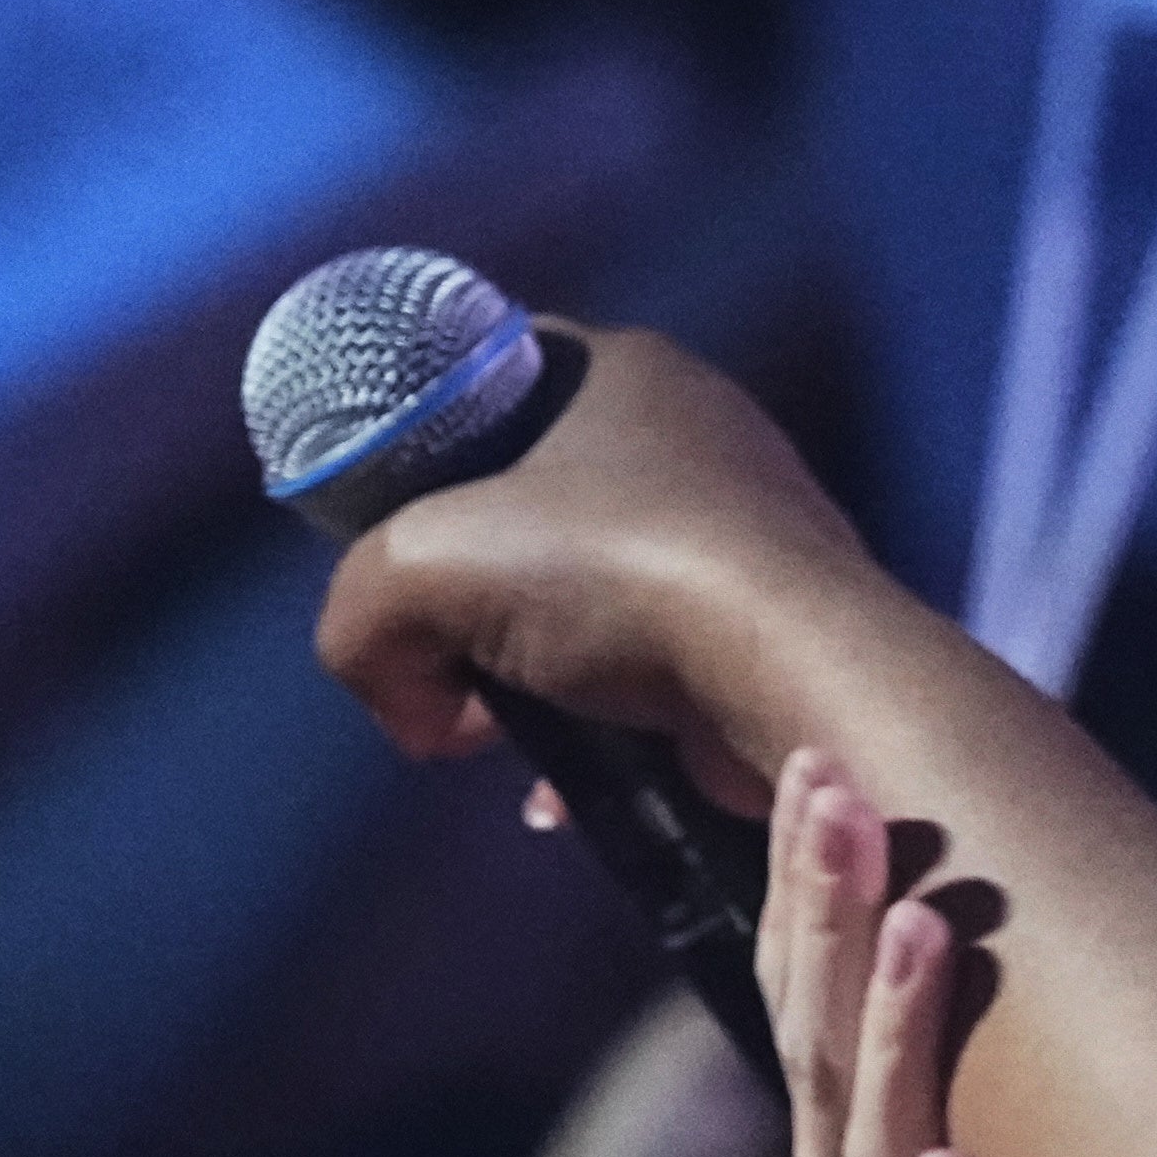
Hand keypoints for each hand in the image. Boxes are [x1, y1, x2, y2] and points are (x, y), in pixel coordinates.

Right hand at [303, 318, 899, 808]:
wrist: (795, 672)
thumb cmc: (614, 575)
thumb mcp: (416, 570)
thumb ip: (361, 622)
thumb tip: (411, 707)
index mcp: (619, 368)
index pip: (476, 387)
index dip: (411, 462)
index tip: (385, 543)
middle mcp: (693, 433)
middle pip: (523, 512)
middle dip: (462, 604)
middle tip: (436, 667)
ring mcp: (741, 532)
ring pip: (583, 604)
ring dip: (522, 680)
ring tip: (494, 734)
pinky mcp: (768, 628)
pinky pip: (647, 671)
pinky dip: (595, 728)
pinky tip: (564, 788)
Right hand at [754, 751, 1079, 1156]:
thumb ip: (984, 1082)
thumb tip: (971, 913)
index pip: (816, 1014)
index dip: (811, 899)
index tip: (824, 772)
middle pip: (827, 1061)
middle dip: (827, 923)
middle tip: (832, 792)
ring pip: (885, 1156)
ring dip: (897, 1041)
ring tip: (918, 922)